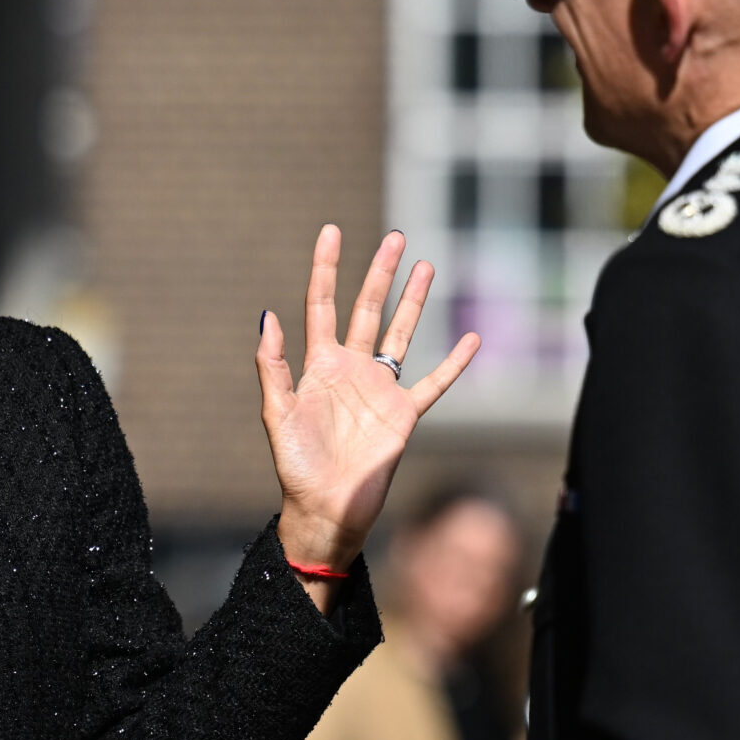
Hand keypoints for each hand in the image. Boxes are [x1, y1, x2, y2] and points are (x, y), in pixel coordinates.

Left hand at [258, 227, 480, 571]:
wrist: (325, 508)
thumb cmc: (295, 465)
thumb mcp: (276, 414)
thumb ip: (272, 365)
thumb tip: (267, 315)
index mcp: (317, 365)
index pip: (322, 305)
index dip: (326, 268)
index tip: (332, 231)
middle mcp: (351, 369)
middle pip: (367, 309)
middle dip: (380, 273)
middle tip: (396, 237)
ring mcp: (380, 389)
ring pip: (401, 334)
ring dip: (414, 301)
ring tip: (426, 266)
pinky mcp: (404, 414)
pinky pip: (434, 383)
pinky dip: (454, 363)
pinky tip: (472, 338)